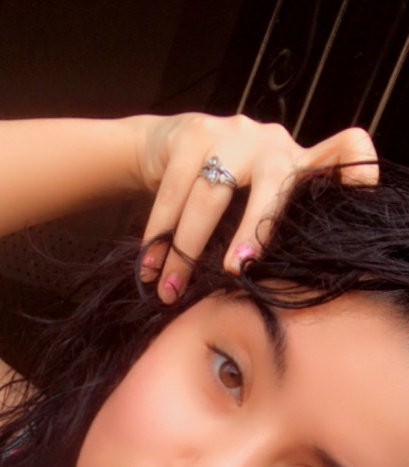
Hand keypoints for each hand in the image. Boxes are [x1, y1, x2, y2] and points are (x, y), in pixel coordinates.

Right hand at [134, 113, 377, 301]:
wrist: (168, 146)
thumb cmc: (223, 189)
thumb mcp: (257, 201)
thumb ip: (280, 224)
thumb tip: (299, 277)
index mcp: (296, 162)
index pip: (339, 154)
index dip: (352, 170)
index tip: (357, 194)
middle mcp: (272, 142)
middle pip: (272, 184)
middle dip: (252, 230)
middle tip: (234, 271)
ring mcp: (230, 133)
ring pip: (209, 195)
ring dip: (185, 248)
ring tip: (170, 290)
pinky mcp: (190, 134)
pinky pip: (173, 193)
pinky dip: (158, 235)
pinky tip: (151, 267)